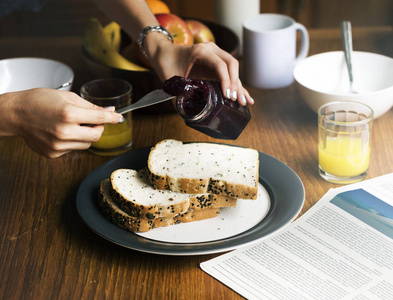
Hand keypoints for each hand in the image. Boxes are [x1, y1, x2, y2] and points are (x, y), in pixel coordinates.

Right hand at [3, 88, 122, 157]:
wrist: (15, 113)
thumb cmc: (38, 100)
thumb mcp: (66, 96)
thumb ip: (89, 105)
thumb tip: (107, 110)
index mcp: (68, 114)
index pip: (100, 117)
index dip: (112, 118)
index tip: (119, 118)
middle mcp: (64, 132)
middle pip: (96, 135)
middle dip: (99, 127)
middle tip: (93, 120)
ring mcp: (58, 145)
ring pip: (86, 144)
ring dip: (86, 135)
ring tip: (73, 125)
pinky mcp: (54, 154)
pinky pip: (73, 149)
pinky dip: (73, 141)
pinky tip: (61, 132)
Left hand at [149, 41, 253, 105]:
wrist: (164, 53)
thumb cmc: (167, 64)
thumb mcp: (171, 79)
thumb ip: (179, 95)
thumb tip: (187, 114)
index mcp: (201, 51)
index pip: (220, 65)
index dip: (226, 81)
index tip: (228, 96)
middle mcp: (212, 50)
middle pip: (231, 65)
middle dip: (236, 84)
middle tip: (237, 101)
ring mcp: (216, 55)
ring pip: (233, 70)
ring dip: (239, 86)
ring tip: (245, 102)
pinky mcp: (217, 63)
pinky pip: (230, 73)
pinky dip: (236, 85)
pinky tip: (245, 96)